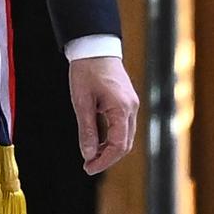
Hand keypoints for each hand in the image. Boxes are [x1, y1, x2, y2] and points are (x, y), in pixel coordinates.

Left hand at [68, 55, 137, 174]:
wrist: (95, 46)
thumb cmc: (87, 70)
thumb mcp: (82, 101)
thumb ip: (87, 129)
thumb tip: (88, 154)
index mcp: (122, 108)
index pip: (118, 145)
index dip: (104, 160)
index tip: (88, 167)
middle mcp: (131, 108)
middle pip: (125, 144)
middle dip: (107, 157)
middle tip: (88, 165)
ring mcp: (131, 104)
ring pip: (125, 136)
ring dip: (109, 148)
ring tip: (90, 154)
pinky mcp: (127, 102)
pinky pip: (123, 126)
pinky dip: (111, 137)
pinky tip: (97, 140)